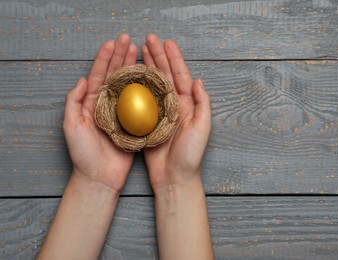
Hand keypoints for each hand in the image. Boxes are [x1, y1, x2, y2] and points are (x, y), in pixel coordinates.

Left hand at [63, 33, 137, 192]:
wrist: (99, 177)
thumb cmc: (83, 154)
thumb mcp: (71, 126)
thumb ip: (73, 102)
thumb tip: (82, 79)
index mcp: (92, 103)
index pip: (99, 75)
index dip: (105, 58)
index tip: (113, 43)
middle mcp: (107, 105)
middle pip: (115, 76)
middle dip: (121, 57)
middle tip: (130, 41)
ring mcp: (122, 114)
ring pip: (129, 86)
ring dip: (134, 69)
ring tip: (141, 53)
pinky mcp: (134, 124)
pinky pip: (141, 104)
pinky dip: (146, 90)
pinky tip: (151, 78)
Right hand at [141, 34, 211, 192]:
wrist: (174, 177)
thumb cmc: (190, 155)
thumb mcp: (202, 128)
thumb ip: (203, 104)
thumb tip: (199, 80)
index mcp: (188, 104)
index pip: (180, 75)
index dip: (173, 58)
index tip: (165, 42)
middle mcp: (174, 105)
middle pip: (165, 75)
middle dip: (157, 56)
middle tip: (148, 39)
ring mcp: (160, 112)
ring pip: (152, 84)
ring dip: (146, 67)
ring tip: (138, 51)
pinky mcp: (148, 122)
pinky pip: (141, 100)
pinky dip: (136, 86)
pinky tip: (130, 76)